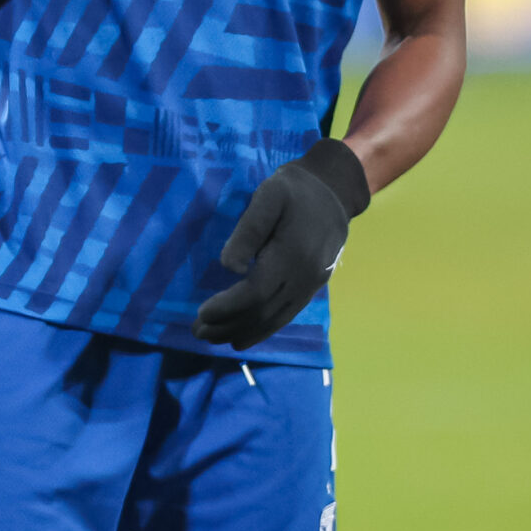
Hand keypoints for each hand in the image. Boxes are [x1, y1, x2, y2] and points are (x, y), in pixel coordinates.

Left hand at [195, 139, 370, 349]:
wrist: (332, 192)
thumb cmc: (293, 191)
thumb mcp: (267, 198)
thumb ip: (249, 231)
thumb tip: (229, 268)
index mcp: (292, 256)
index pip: (256, 294)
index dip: (228, 308)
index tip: (201, 314)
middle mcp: (304, 277)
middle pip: (263, 312)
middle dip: (228, 325)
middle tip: (197, 332)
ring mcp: (311, 285)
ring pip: (275, 319)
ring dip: (242, 332)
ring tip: (213, 339)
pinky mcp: (312, 286)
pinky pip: (286, 315)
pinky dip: (263, 330)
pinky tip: (243, 338)